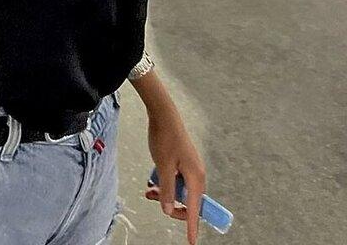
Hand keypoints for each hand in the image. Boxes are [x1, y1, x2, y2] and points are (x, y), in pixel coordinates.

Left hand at [146, 104, 205, 244]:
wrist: (163, 114)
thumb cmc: (165, 138)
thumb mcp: (163, 167)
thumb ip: (167, 191)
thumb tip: (170, 210)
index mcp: (195, 177)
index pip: (195, 209)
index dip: (191, 226)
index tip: (191, 241)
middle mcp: (196, 174)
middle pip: (187, 201)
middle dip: (171, 203)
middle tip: (154, 198)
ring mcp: (190, 168)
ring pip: (179, 190)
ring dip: (166, 192)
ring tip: (150, 189)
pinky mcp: (183, 163)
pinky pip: (176, 180)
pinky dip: (166, 182)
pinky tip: (154, 179)